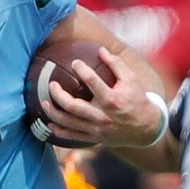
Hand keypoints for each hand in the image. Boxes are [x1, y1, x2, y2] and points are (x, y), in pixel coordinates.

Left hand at [41, 46, 161, 146]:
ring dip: (53, 113)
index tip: (75, 62)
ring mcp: (97, 129)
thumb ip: (116, 64)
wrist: (146, 128)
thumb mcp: (131, 79)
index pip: (92, 82)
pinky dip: (59, 131)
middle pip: (73, 105)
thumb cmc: (137, 99)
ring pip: (69, 123)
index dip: (82, 69)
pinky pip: (72, 137)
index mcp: (113, 100)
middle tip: (51, 84)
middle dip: (58, 94)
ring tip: (44, 103)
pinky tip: (50, 123)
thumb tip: (100, 49)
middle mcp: (103, 116)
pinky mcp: (95, 139)